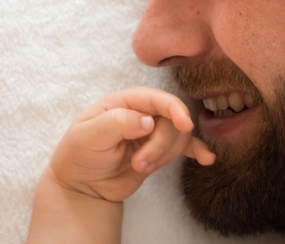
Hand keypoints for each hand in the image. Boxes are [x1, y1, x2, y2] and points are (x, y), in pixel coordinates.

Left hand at [48, 87, 214, 202]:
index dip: (173, 108)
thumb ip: (116, 123)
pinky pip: (183, 148)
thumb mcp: (88, 137)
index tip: (185, 124)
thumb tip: (148, 120)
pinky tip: (206, 159)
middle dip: (161, 145)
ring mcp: (151, 134)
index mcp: (123, 103)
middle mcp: (141, 114)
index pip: (156, 98)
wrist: (80, 186)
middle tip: (140, 164)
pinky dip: (195, 151)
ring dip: (166, 155)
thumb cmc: (78, 155)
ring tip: (141, 168)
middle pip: (171, 121)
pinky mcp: (158, 153)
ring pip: (178, 137)